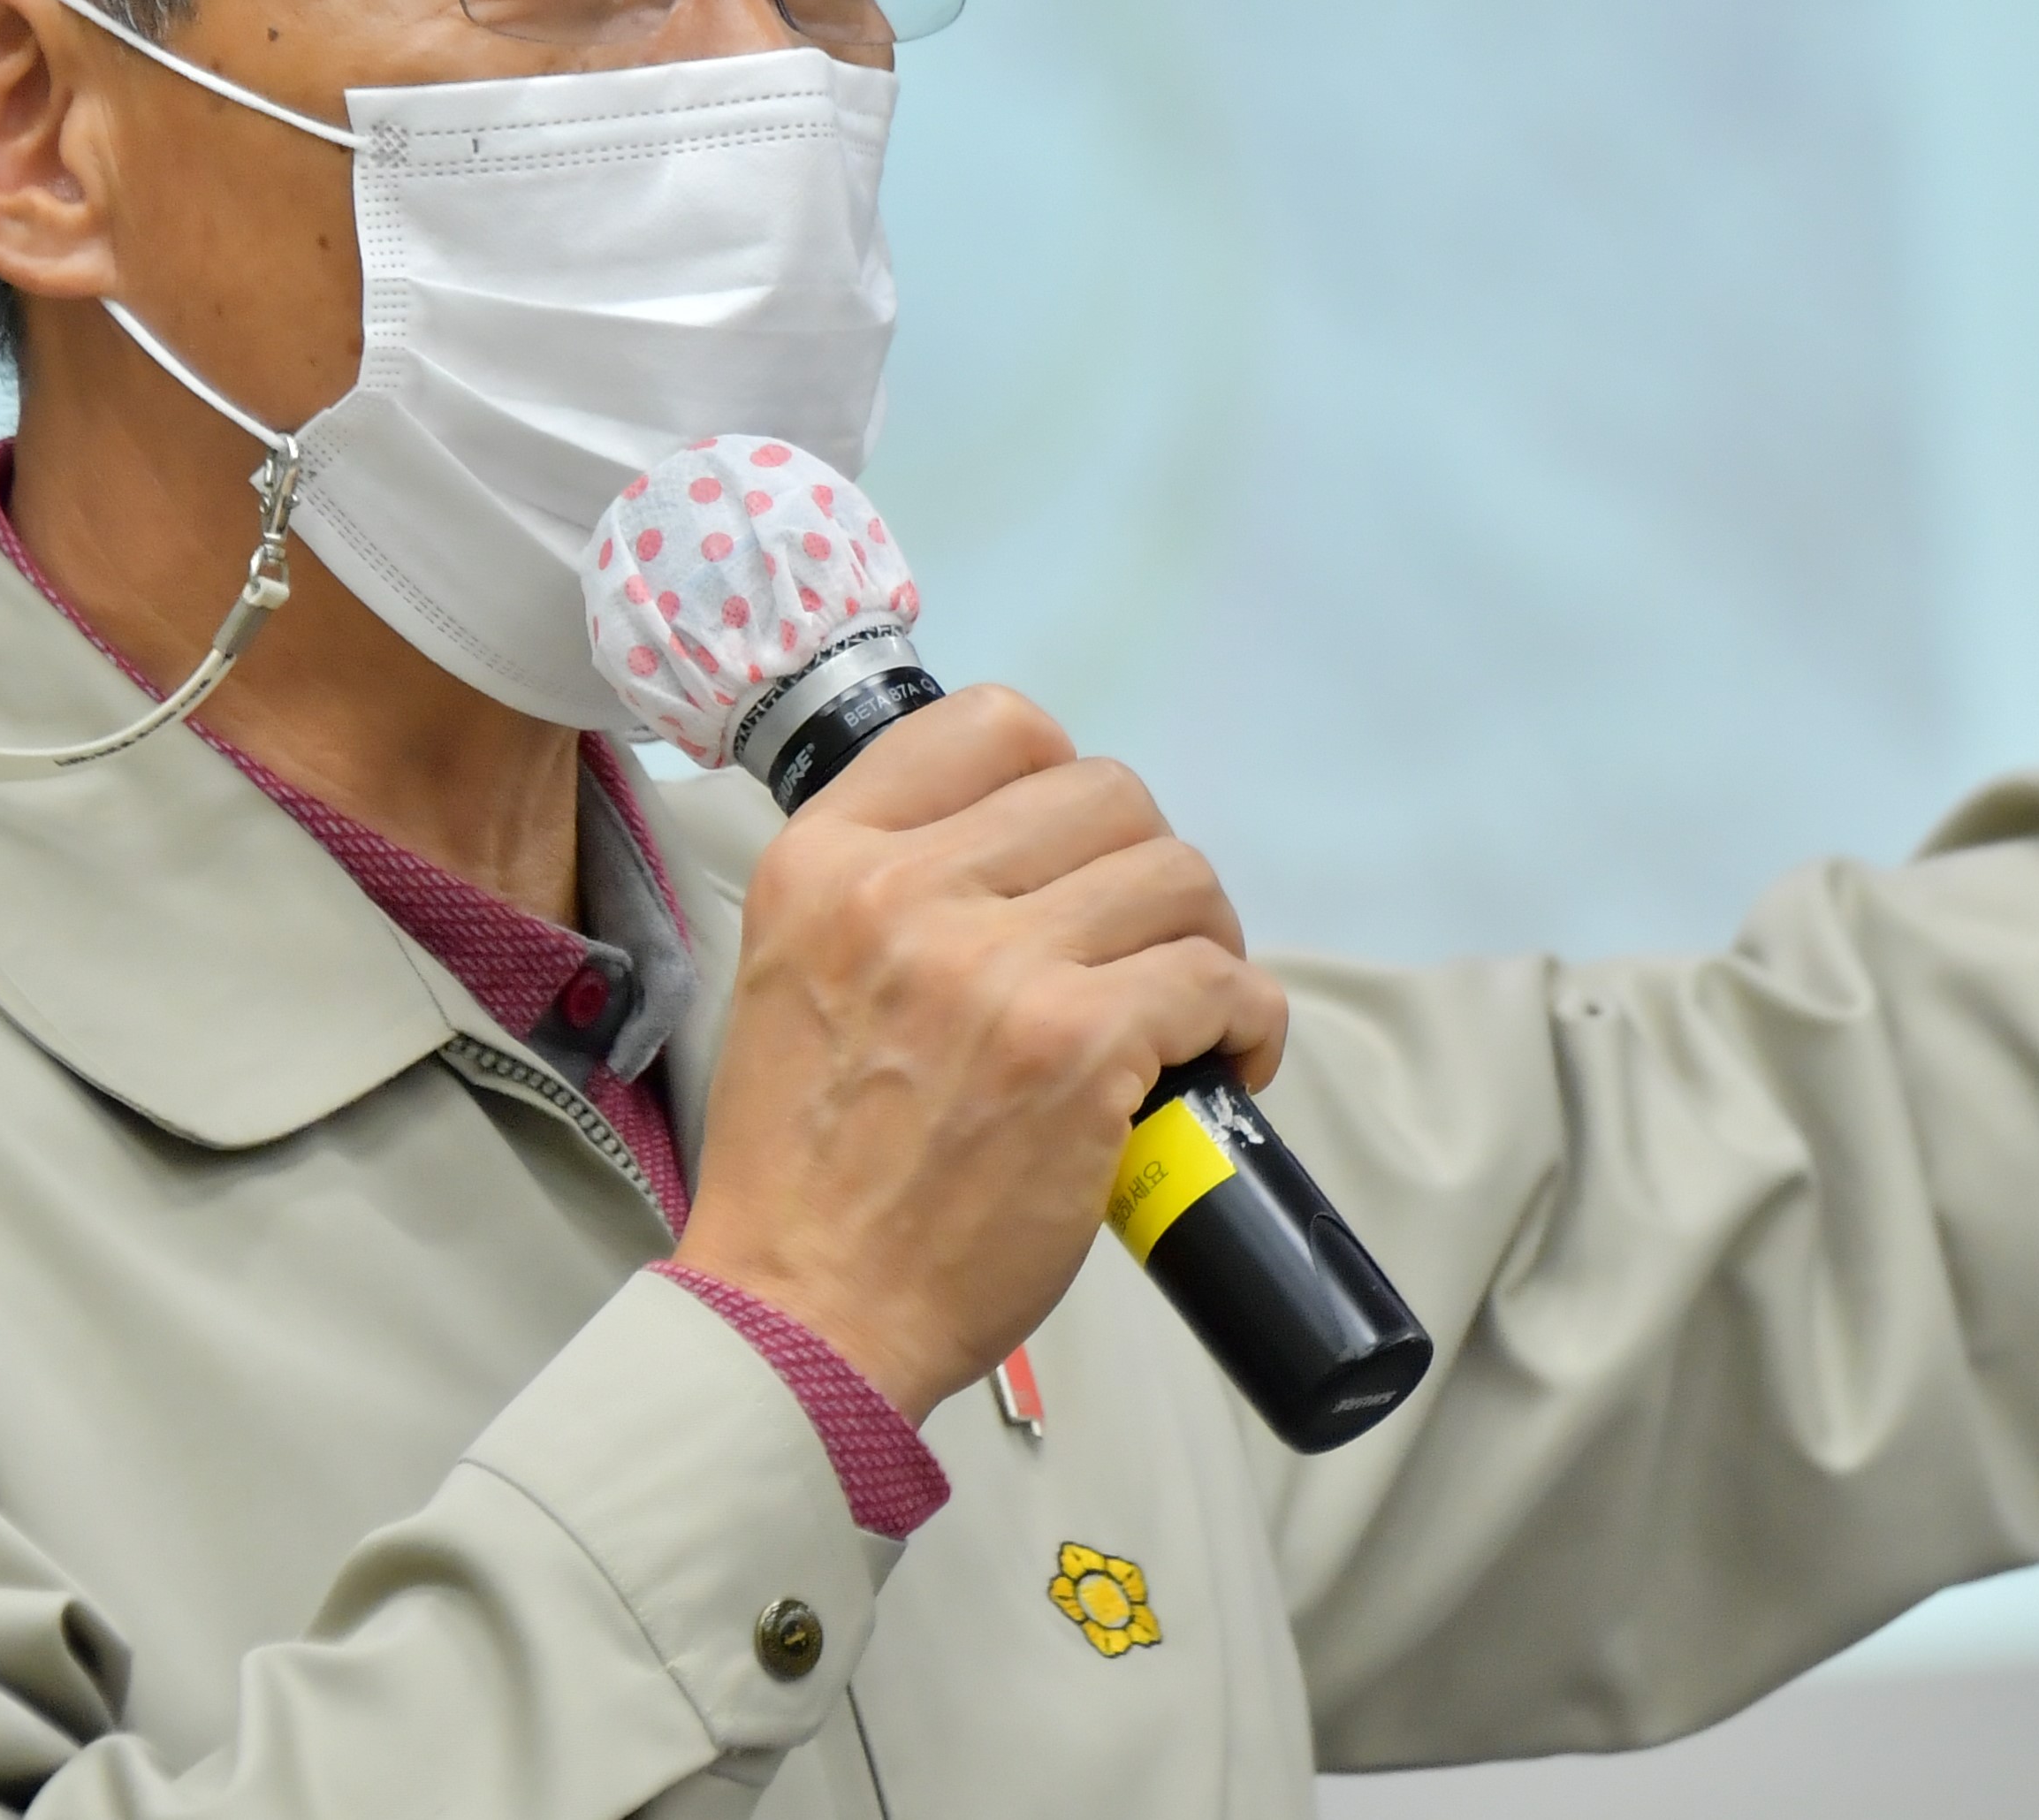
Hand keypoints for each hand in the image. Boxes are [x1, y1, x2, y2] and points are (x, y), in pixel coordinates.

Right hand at [673, 688, 1287, 1421]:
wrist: (803, 1315)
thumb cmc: (805, 1169)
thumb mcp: (792, 974)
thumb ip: (885, 893)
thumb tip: (1023, 851)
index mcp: (826, 860)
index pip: (994, 723)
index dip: (1061, 780)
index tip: (1075, 855)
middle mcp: (905, 891)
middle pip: (1108, 794)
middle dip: (1146, 871)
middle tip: (1139, 951)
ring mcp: (999, 966)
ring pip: (1179, 877)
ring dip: (1203, 943)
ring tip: (1183, 1013)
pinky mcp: (1080, 1048)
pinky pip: (1222, 981)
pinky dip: (1247, 1021)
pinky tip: (1223, 1065)